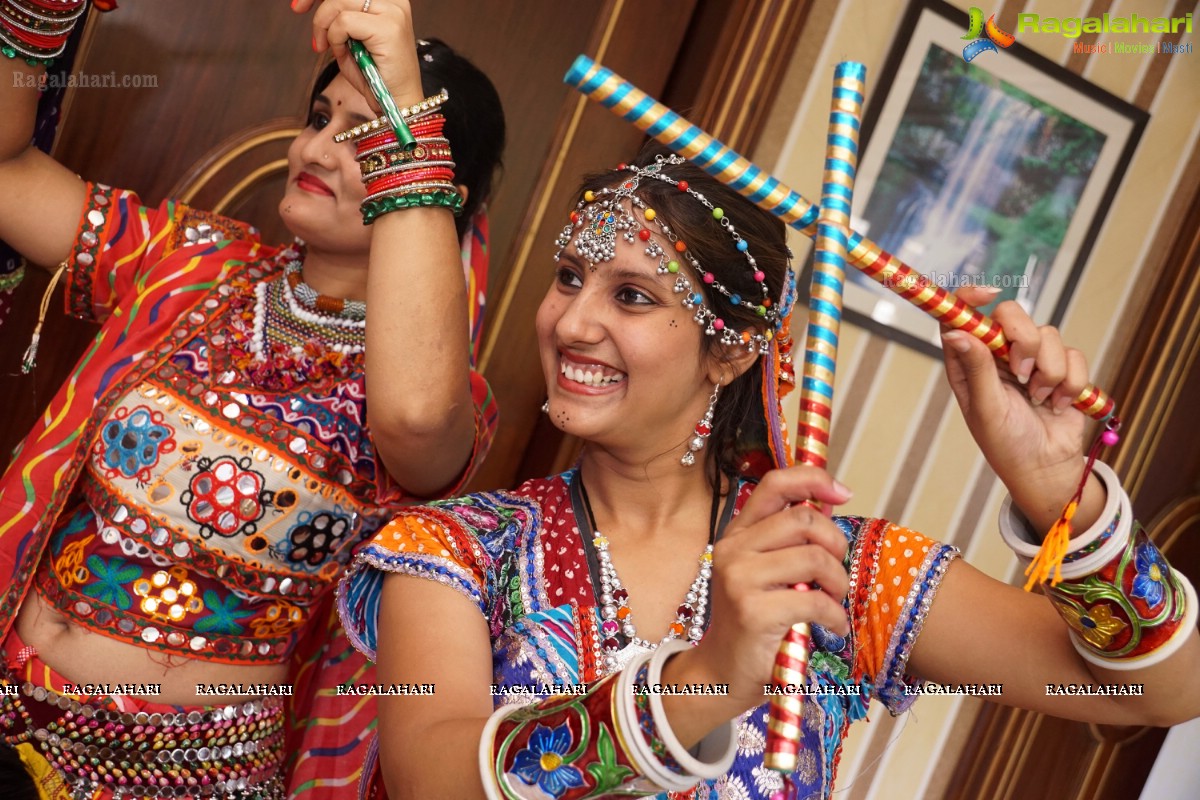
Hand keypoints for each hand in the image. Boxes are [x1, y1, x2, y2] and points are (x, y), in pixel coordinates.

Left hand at [292, 0, 424, 109]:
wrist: (396, 104)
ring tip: (325, 46)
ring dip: (324, 24)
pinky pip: (344, 21)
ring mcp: (392, 12)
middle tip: (297, 10)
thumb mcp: (350, 37)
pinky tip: (341, 53)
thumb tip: (313, 0)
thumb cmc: (373, 75)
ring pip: (339, 1)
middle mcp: (393, 0)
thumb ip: (338, 14)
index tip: (298, 4)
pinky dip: (335, 38)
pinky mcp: (388, 28)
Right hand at [677, 467, 851, 709]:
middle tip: (836, 573)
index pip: (774, 484)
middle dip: (835, 544)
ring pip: (814, 558)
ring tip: (834, 601)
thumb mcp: (765, 573)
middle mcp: (733, 549)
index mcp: (737, 534)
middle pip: (803, 519)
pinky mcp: (753, 611)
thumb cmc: (752, 623)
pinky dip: (835, 615)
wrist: (722, 673)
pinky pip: (814, 600)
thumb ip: (789, 542)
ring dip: (838, 583)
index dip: (813, 479)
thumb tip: (830, 503)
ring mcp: (739, 579)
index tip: (843, 492)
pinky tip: (832, 626)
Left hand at [941, 288, 1099, 530]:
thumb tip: (956, 332)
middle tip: (1022, 373)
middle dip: (1024, 340)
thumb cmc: (1006, 443)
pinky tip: (1057, 404)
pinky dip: (1070, 383)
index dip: (971, 297)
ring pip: (1048, 334)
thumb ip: (977, 368)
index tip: (988, 294)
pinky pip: (1074, 355)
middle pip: (1012, 314)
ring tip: (1039, 399)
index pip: (963, 316)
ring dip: (1049, 372)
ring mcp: (1030, 359)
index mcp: (969, 361)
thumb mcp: (986, 409)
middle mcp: (998, 355)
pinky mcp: (1061, 369)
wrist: (1046, 467)